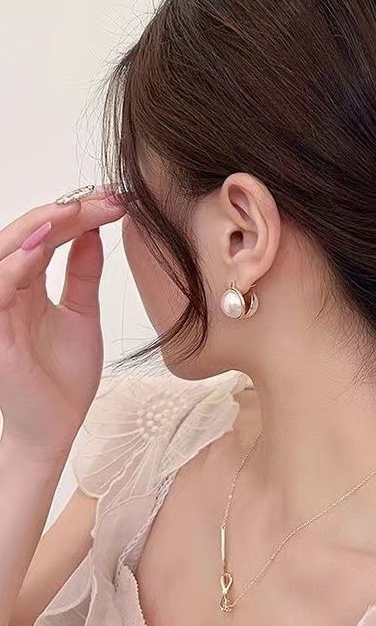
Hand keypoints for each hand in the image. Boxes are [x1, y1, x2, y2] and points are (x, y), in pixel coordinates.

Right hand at [0, 186, 125, 461]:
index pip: (45, 238)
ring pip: (2, 257)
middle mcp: (7, 294)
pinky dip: (13, 268)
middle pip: (24, 238)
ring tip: (71, 212)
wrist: (58, 426)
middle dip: (63, 214)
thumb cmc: (63, 375)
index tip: (114, 200)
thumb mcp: (81, 312)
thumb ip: (82, 273)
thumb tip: (93, 232)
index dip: (76, 215)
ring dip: (35, 230)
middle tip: (104, 199)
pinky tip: (39, 249)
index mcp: (26, 287)